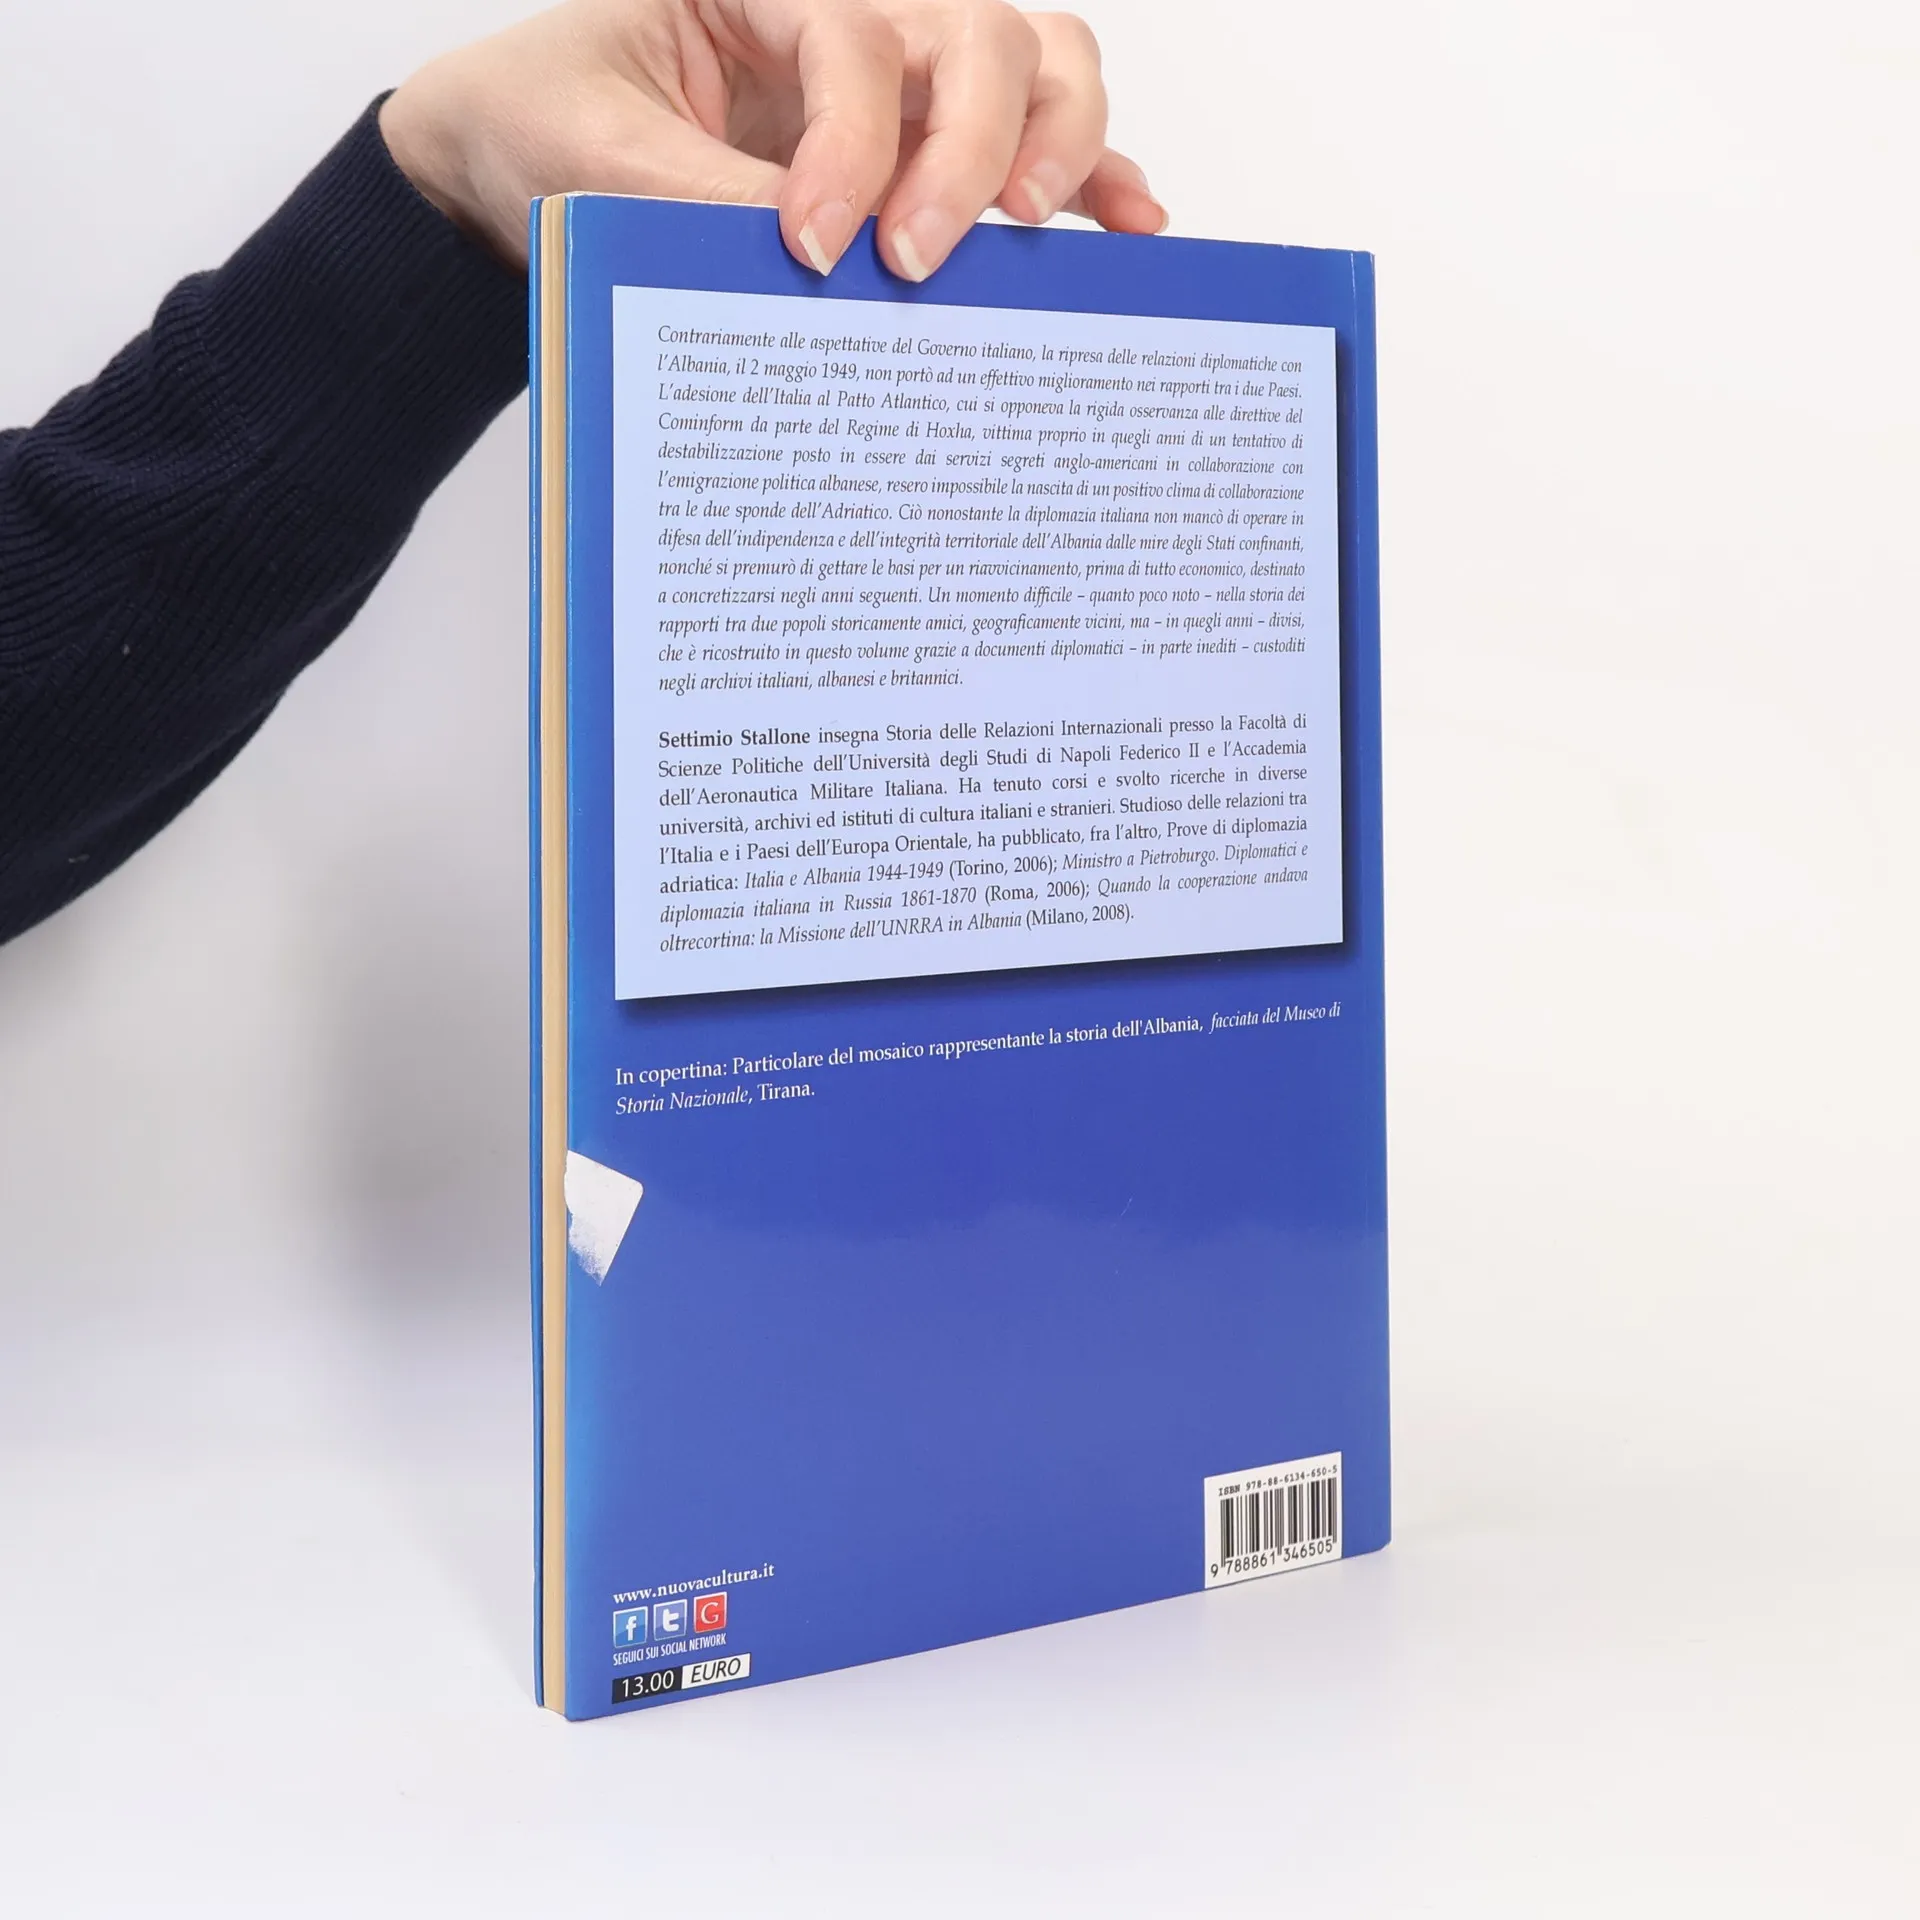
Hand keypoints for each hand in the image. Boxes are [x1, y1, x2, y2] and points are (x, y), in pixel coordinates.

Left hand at [378, 0, 1165, 279]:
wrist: (504, 168)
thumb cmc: (539, 127)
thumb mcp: (594, 158)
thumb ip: (704, 201)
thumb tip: (820, 269)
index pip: (856, 40)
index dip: (850, 144)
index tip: (812, 246)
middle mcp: (852, 23)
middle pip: (981, 34)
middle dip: (974, 146)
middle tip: (920, 257)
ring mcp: (898, 87)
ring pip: (1033, 67)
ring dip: (1055, 145)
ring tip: (1031, 234)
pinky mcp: (917, 158)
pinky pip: (1030, 151)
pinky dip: (1092, 183)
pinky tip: (1129, 232)